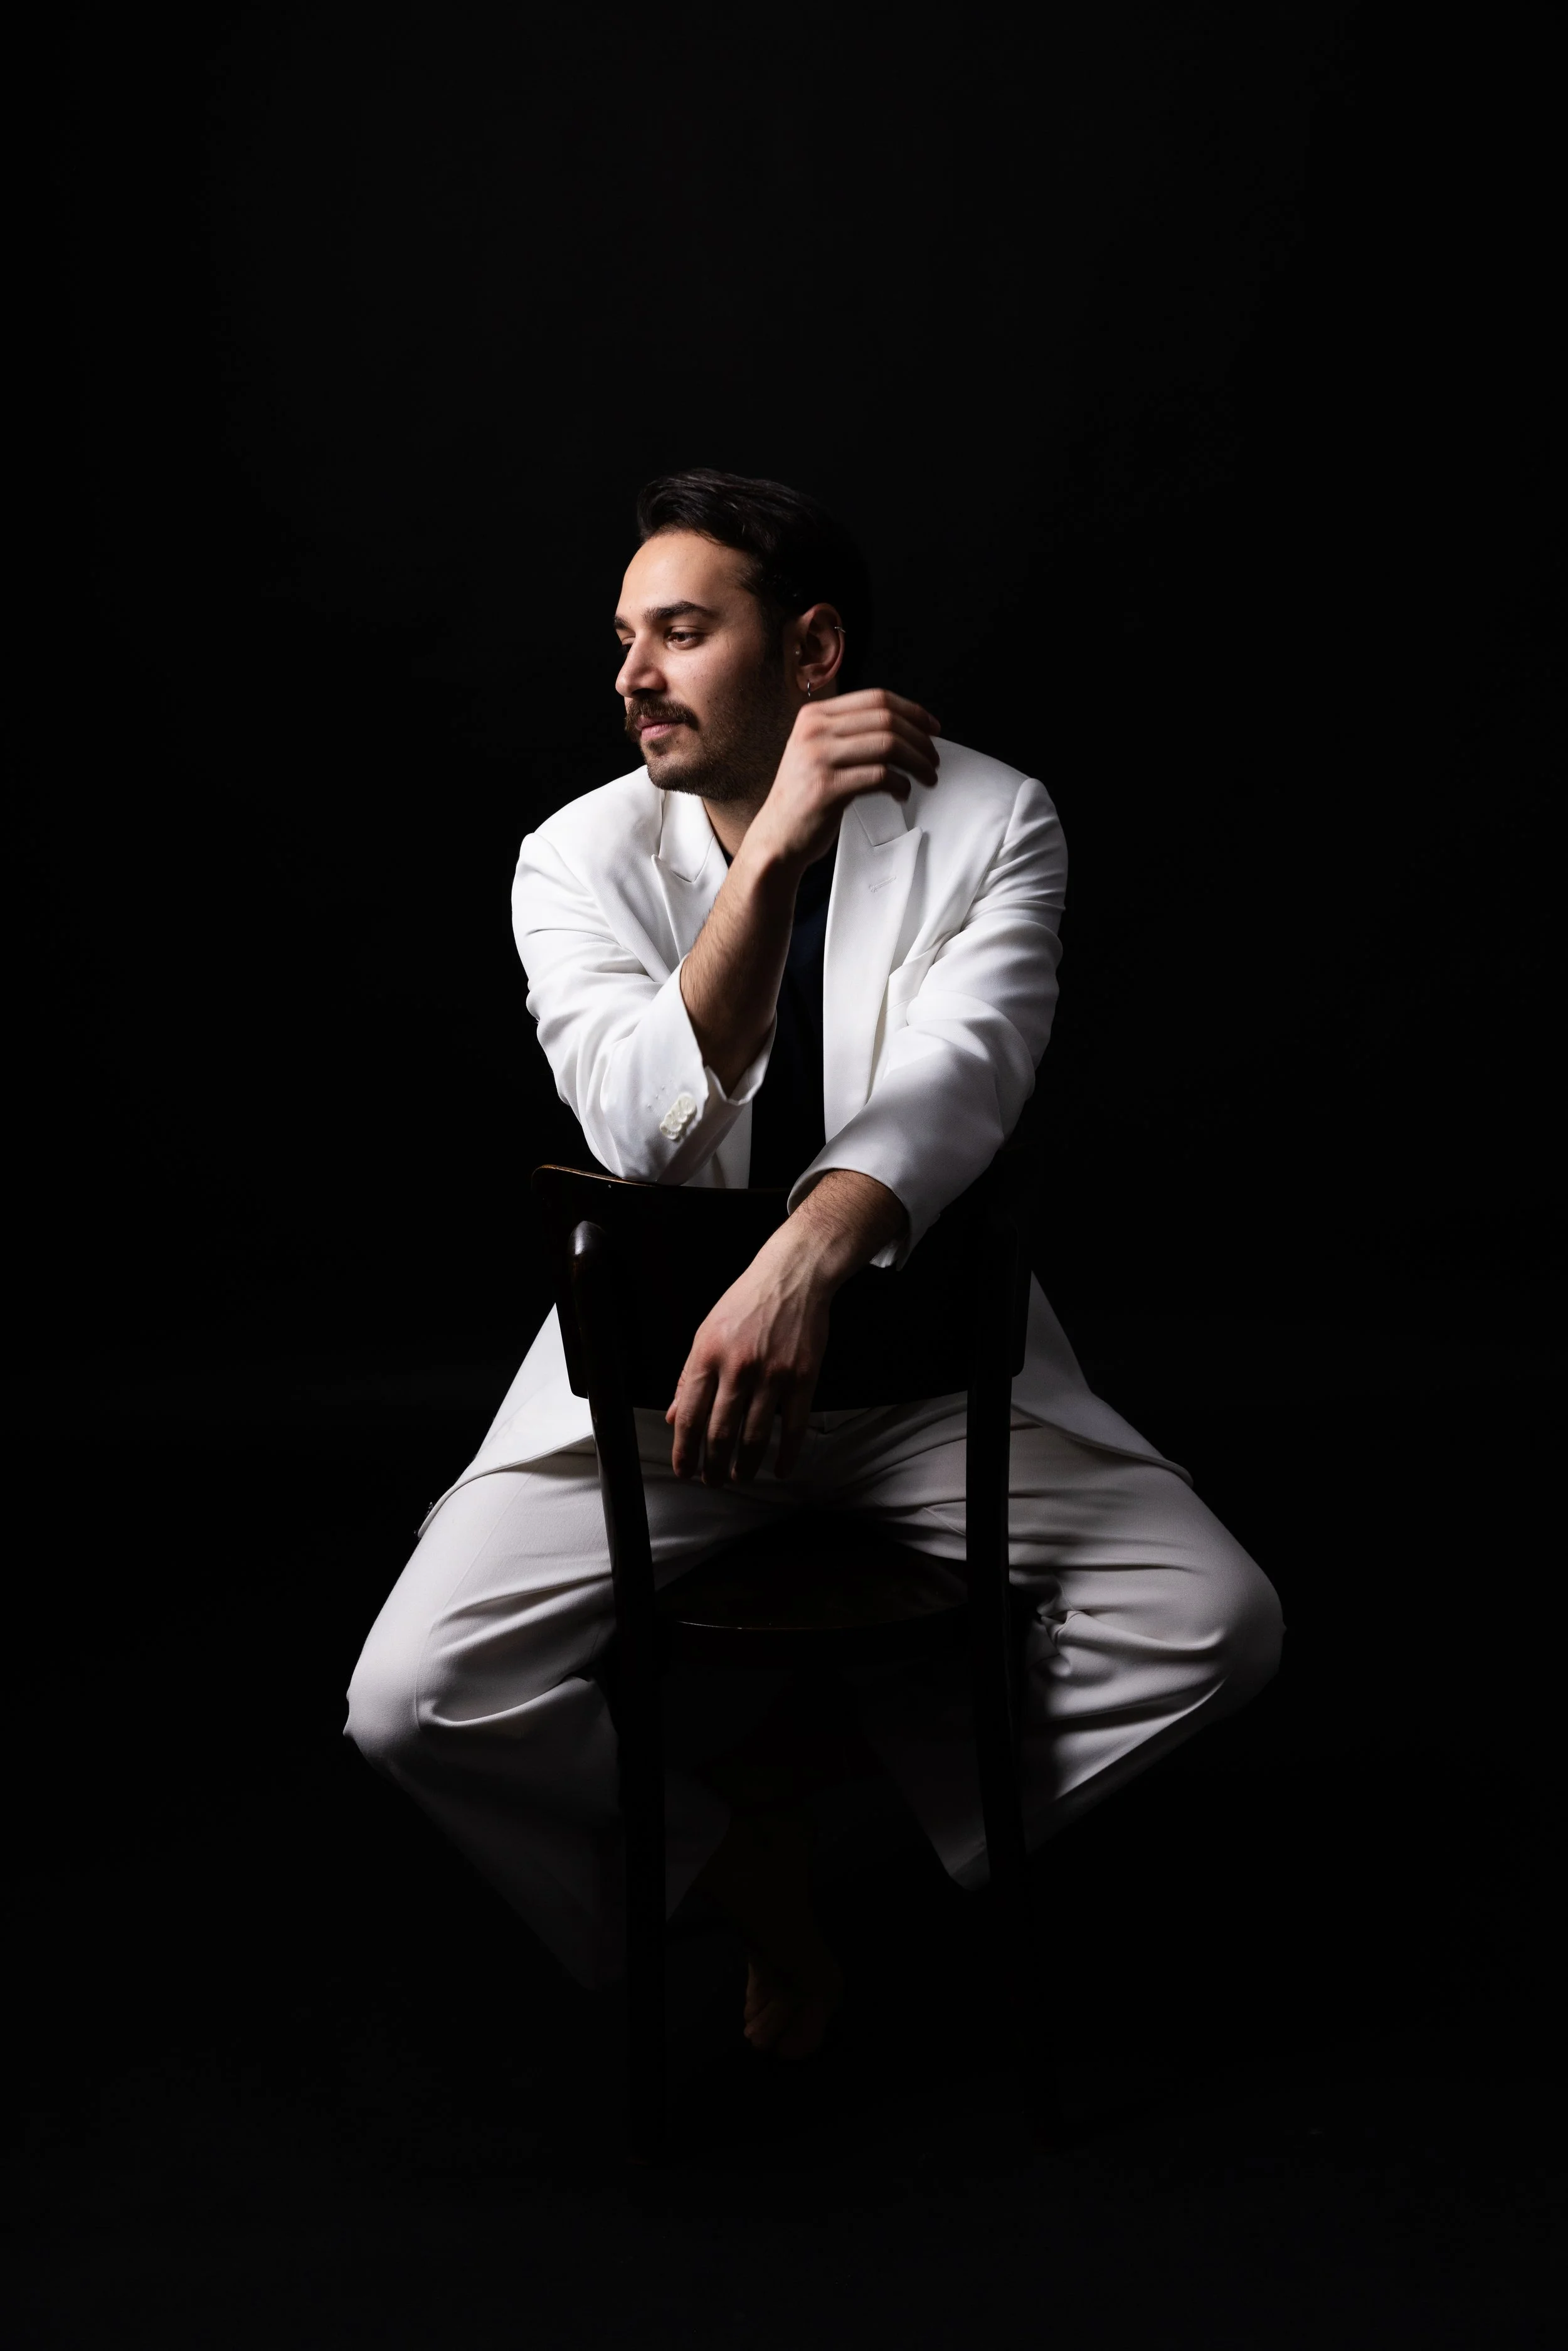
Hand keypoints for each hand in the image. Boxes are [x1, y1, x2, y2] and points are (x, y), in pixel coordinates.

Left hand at [665, 1222, 831, 1484]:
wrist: (793, 1276)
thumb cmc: (747, 1301)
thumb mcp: (707, 1332)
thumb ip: (689, 1376)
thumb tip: (674, 1416)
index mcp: (707, 1355)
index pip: (689, 1416)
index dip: (684, 1451)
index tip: (683, 1470)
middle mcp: (737, 1368)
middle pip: (720, 1433)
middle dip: (713, 1466)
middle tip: (712, 1480)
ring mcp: (773, 1375)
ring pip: (755, 1436)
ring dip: (744, 1465)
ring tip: (739, 1476)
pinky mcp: (803, 1378)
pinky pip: (793, 1427)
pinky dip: (786, 1454)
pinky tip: (780, 1468)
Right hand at [747, 688, 940, 873]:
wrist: (777, 837)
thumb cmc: (805, 798)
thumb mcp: (818, 752)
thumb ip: (849, 733)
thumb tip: (904, 726)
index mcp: (814, 716)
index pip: (876, 698)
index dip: (913, 711)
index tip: (933, 728)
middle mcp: (814, 731)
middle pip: (886, 719)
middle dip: (921, 740)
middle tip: (934, 759)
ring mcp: (818, 758)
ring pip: (887, 745)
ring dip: (917, 762)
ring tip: (928, 777)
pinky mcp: (826, 788)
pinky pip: (879, 776)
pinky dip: (901, 785)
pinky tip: (903, 793)